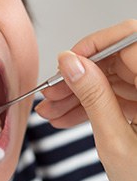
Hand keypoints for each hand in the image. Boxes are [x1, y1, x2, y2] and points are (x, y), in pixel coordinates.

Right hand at [35, 19, 136, 180]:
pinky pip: (110, 97)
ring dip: (76, 94)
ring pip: (108, 80)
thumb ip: (93, 96)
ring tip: (52, 110)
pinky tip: (65, 116)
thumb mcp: (115, 140)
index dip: (94, 46)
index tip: (66, 62)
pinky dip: (86, 106)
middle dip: (78, 76)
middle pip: (115, 61)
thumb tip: (70, 62)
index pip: (129, 41)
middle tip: (53, 93)